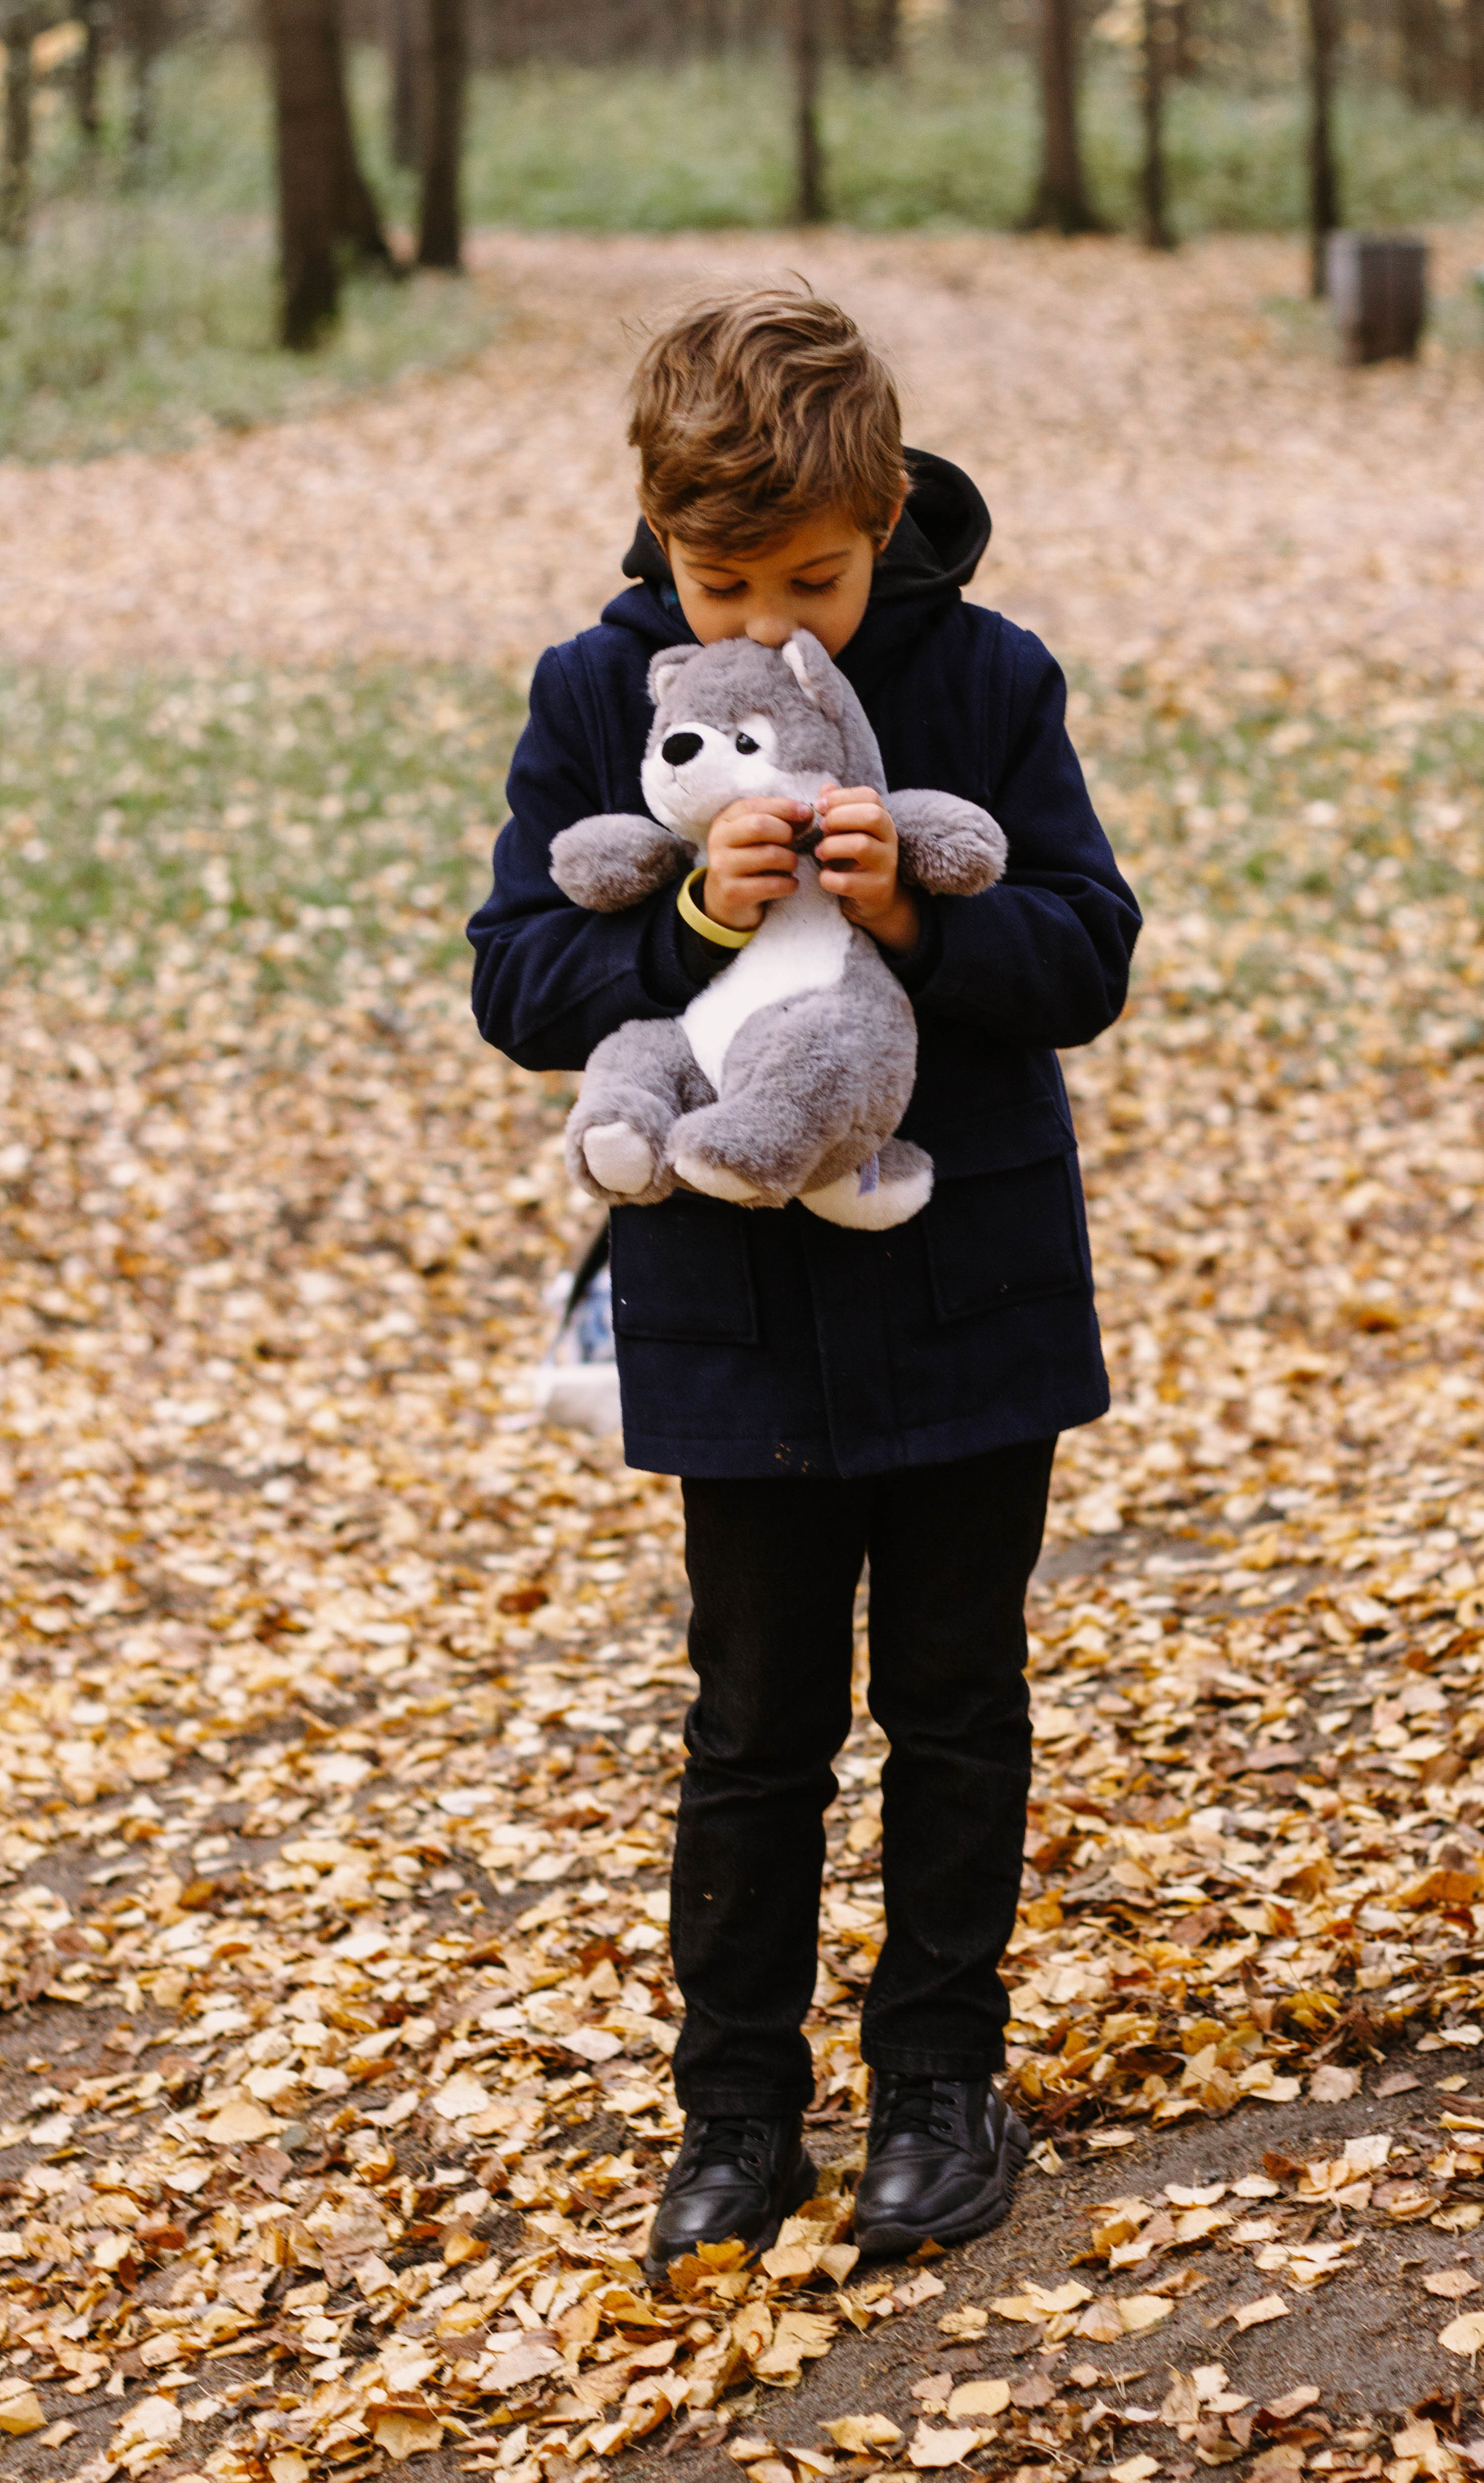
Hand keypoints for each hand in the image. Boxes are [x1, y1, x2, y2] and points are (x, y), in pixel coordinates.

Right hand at [702, 794, 812, 932]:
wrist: (725, 903)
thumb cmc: (749, 863)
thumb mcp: (757, 838)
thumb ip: (779, 822)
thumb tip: (807, 814)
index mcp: (724, 821)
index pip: (755, 805)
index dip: (785, 807)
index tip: (807, 813)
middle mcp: (718, 841)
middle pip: (759, 826)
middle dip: (785, 833)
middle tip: (794, 843)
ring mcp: (722, 867)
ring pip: (770, 855)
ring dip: (790, 860)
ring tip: (791, 865)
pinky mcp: (733, 893)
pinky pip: (772, 884)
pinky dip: (789, 884)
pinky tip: (790, 884)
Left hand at [816, 781, 920, 953]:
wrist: (875, 901)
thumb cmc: (855, 860)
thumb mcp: (847, 832)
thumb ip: (837, 809)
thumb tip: (826, 787)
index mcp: (882, 820)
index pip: (870, 796)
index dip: (842, 796)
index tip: (819, 806)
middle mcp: (889, 840)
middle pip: (872, 816)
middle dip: (839, 818)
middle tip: (821, 828)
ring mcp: (886, 866)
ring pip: (861, 845)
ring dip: (831, 846)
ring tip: (819, 853)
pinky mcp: (876, 890)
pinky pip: (848, 882)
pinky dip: (828, 878)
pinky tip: (825, 876)